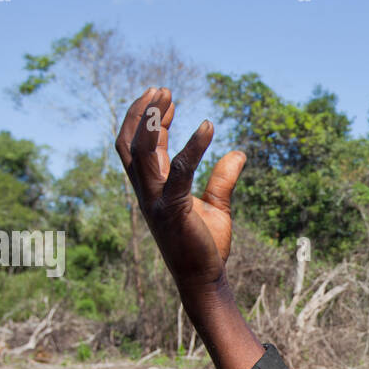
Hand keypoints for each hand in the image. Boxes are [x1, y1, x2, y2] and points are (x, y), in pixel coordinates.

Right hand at [115, 87, 246, 293]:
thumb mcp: (217, 207)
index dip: (149, 120)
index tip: (167, 98)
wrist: (205, 279)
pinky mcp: (173, 210)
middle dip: (142, 113)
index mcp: (152, 190)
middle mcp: (147, 193)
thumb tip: (238, 153)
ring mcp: (156, 201)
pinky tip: (208, 128)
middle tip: (163, 89)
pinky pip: (179, 172)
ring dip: (153, 120)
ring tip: (169, 96)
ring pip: (141, 152)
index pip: (138, 148)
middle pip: (129, 144)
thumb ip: (223, 179)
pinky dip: (192, 147)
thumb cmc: (206, 247)